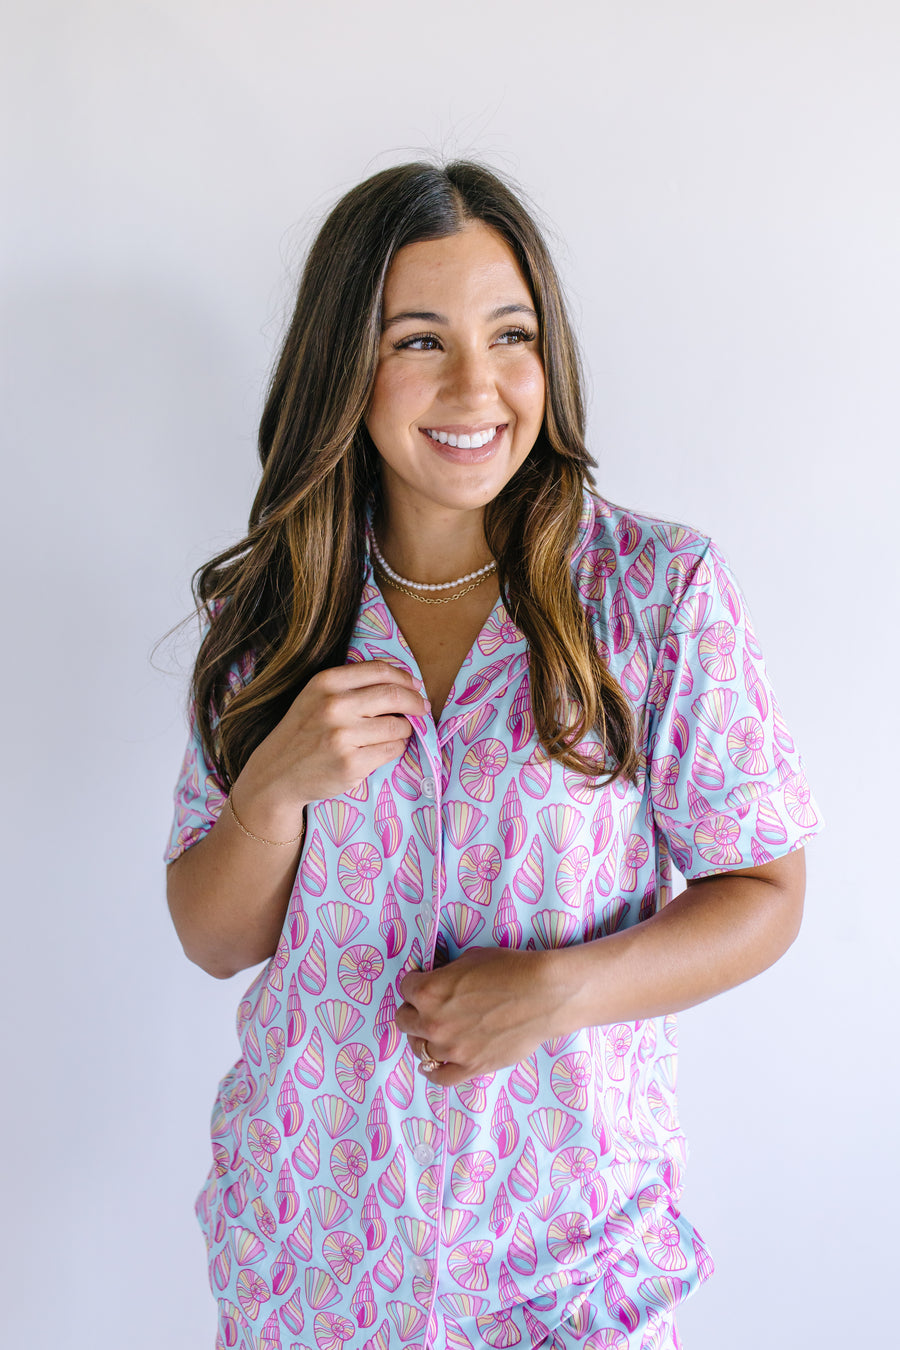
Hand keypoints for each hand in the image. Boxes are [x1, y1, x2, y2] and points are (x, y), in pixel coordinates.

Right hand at [233, 661, 427, 834]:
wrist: (276, 774)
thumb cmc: (304, 732)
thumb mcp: (316, 698)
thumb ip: (352, 686)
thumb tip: (406, 684)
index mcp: (326, 683)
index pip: (379, 670)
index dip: (404, 677)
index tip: (414, 686)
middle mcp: (333, 706)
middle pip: (394, 695)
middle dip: (415, 702)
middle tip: (422, 708)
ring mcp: (342, 736)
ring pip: (397, 726)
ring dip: (405, 729)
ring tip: (397, 732)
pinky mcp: (351, 763)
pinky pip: (392, 750)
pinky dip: (395, 749)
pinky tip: (383, 749)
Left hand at [396, 946, 563, 1085]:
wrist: (543, 995)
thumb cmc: (510, 969)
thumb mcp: (470, 959)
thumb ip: (447, 975)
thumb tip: (441, 982)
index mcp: (429, 991)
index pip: (405, 988)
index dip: (416, 983)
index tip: (423, 984)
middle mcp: (433, 1022)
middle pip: (405, 1020)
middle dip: (413, 1011)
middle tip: (427, 1008)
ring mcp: (451, 1049)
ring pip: (419, 1049)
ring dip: (424, 1038)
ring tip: (436, 1032)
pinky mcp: (470, 1067)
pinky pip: (440, 1077)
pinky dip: (433, 1071)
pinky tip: (434, 1064)